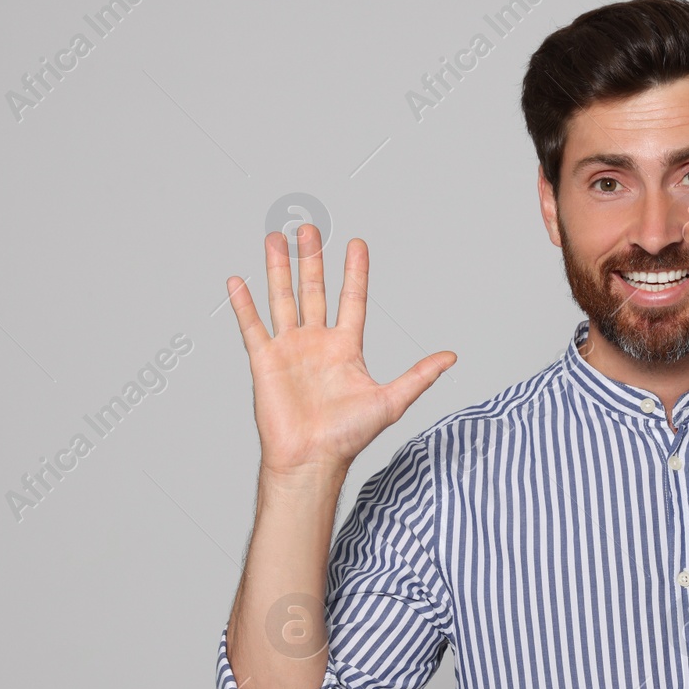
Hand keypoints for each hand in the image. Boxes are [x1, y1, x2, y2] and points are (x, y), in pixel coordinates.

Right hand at [226, 224, 456, 475]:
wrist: (311, 459)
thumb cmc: (348, 437)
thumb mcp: (391, 401)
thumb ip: (419, 375)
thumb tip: (451, 357)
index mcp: (345, 348)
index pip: (352, 299)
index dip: (355, 271)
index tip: (357, 244)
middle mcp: (316, 343)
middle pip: (313, 290)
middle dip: (311, 258)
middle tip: (309, 229)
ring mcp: (289, 350)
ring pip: (282, 299)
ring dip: (278, 269)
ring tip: (275, 238)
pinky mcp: (265, 361)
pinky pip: (252, 326)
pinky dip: (244, 304)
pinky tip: (237, 281)